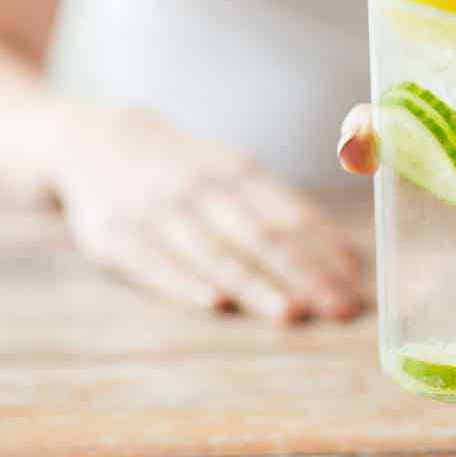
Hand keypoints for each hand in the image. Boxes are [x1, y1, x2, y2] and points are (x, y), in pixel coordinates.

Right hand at [55, 107, 364, 322]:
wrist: (98, 142)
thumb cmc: (185, 170)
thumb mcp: (231, 171)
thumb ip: (282, 211)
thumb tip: (346, 257)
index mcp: (238, 172)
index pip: (291, 216)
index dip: (326, 253)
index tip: (356, 287)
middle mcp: (203, 189)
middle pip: (262, 237)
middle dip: (305, 275)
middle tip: (339, 309)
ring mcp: (160, 212)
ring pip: (216, 254)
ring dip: (256, 285)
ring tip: (291, 314)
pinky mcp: (119, 237)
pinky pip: (157, 264)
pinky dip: (186, 284)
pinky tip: (214, 305)